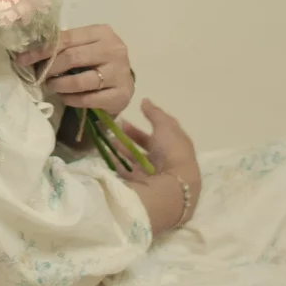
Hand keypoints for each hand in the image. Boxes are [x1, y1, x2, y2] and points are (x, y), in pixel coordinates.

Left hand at [13, 24, 134, 120]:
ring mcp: (119, 73)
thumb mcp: (85, 47)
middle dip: (49, 68)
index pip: (66, 38)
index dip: (41, 50)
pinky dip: (70, 99)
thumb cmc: (98, 61)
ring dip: (59, 85)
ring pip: (80, 80)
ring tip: (50, 86)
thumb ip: (65, 46)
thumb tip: (30, 52)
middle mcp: (114, 50)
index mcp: (102, 33)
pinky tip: (64, 97)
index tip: (22, 59)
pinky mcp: (120, 94)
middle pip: (72, 57)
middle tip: (38, 76)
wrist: (123, 84)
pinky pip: (88, 98)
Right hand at [112, 99, 201, 235]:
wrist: (172, 186)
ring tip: (109, 140)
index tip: (135, 112)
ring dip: (123, 149)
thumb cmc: (172, 152)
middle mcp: (167, 160)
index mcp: (177, 145)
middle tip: (116, 127)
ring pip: (137, 159)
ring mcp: (155, 174)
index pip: (163, 131)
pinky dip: (118, 164)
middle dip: (132, 136)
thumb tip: (145, 100)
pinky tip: (108, 156)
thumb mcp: (165, 126)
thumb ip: (154, 113)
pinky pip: (128, 172)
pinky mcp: (143, 186)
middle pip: (148, 146)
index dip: (150, 121)